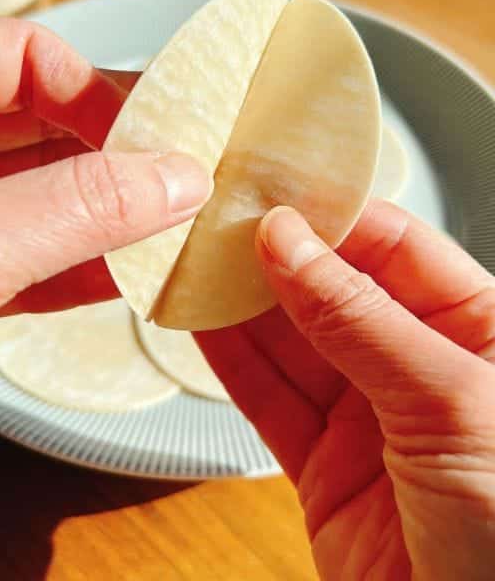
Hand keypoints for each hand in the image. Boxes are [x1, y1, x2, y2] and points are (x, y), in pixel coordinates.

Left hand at [0, 17, 210, 404]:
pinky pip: (29, 248)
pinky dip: (80, 262)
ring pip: (41, 188)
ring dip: (107, 215)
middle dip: (112, 156)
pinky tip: (134, 273)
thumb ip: (73, 209)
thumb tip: (172, 176)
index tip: (152, 137)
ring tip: (175, 229)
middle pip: (40, 121)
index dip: (91, 91)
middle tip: (185, 180)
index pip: (17, 55)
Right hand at [198, 202, 494, 580]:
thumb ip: (359, 319)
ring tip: (186, 260)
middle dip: (271, 254)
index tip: (267, 185)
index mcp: (484, 333)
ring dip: (236, 304)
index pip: (396, 247)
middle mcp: (422, 367)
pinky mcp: (324, 466)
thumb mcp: (451, 404)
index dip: (330, 213)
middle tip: (209, 218)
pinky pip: (267, 399)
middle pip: (331, 288)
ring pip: (289, 341)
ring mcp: (369, 418)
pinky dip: (227, 362)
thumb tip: (288, 243)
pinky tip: (195, 323)